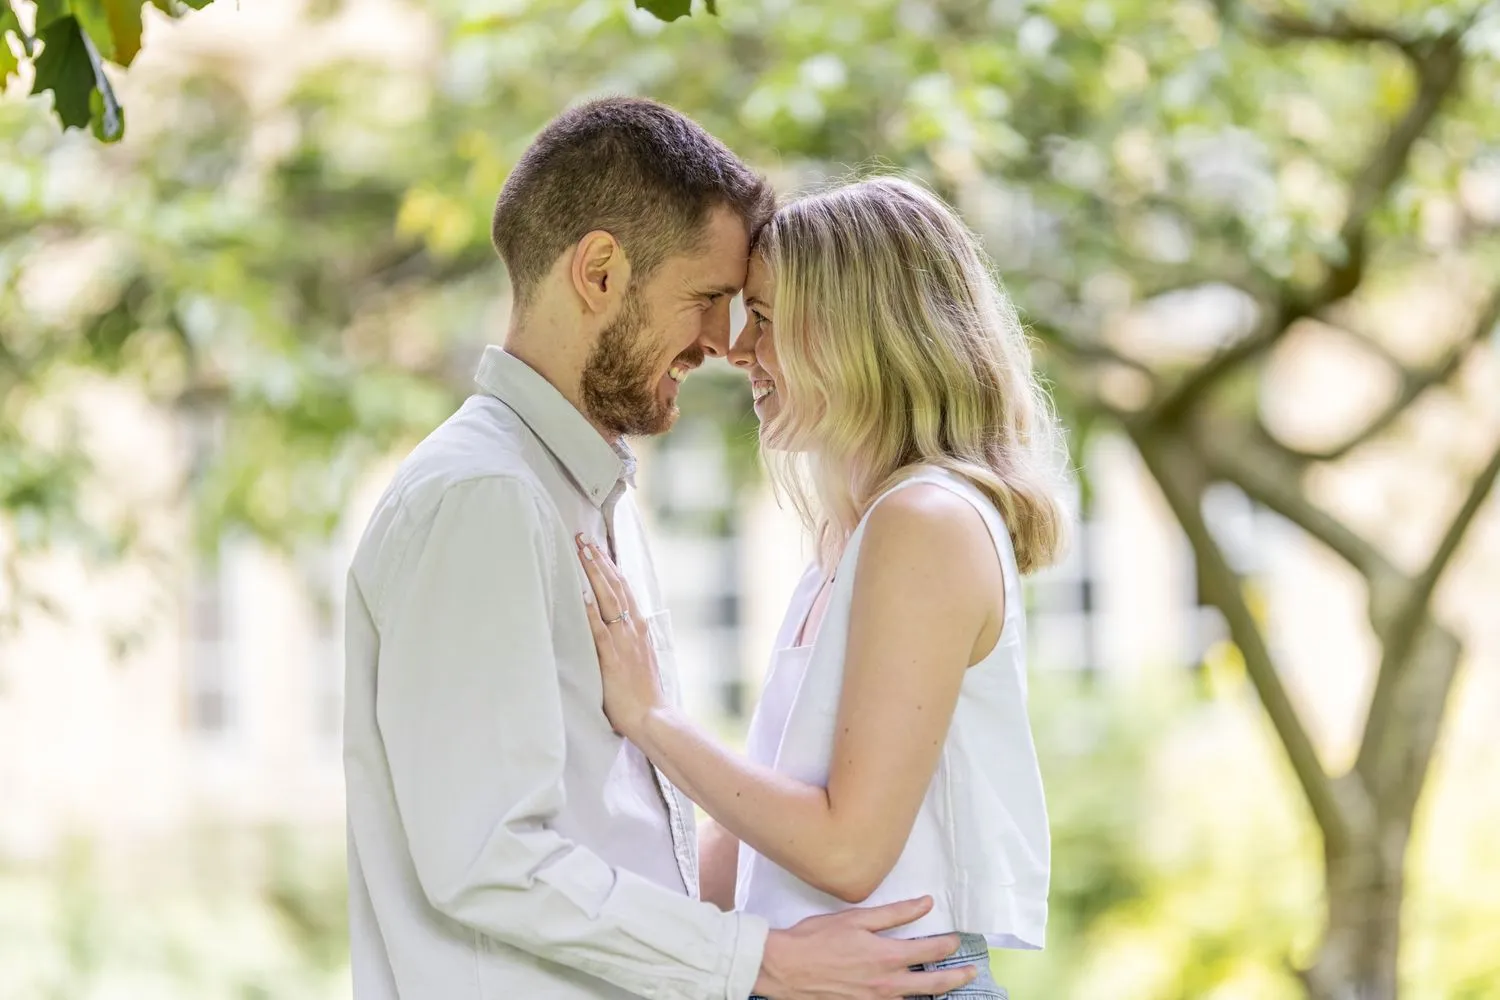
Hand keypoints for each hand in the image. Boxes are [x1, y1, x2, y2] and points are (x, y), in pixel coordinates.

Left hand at [575, 535, 665, 738]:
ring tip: (582, 551)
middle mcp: (633, 628)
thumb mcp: (639, 662)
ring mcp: (623, 640)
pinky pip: (598, 627)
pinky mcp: (611, 656)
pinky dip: (590, 608)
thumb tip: (615, 636)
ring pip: (608, 598)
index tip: (599, 550)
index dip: (611, 568)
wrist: (654, 716)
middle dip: (599, 560)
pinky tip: (580, 592)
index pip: (625, 590)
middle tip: (584, 538)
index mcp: (640, 629)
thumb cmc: (644, 696)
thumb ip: (628, 645)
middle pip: (615, 586)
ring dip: (594, 573)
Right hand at [753, 896, 979, 998]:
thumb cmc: (816, 939)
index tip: (956, 939)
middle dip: (956, 977)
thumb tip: (925, 904)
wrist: (785, 968)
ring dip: (934, 993)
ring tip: (946, 986)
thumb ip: (894, 913)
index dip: (948, 945)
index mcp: (887, 956)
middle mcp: (886, 983)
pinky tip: (909, 997)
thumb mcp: (856, 918)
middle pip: (932, 984)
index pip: (930, 951)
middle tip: (970, 972)